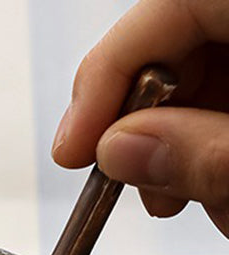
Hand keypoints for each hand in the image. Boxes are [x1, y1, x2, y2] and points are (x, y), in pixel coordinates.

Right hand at [51, 0, 228, 235]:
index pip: (165, 7)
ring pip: (213, 74)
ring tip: (204, 201)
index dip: (105, 77)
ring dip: (187, 146)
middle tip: (138, 184)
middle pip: (182, 43)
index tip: (74, 150)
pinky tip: (225, 188)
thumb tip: (119, 150)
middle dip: (151, 124)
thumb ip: (203, 154)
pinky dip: (219, 144)